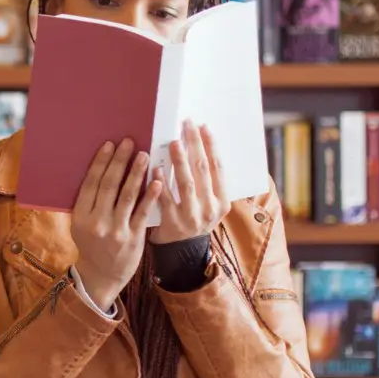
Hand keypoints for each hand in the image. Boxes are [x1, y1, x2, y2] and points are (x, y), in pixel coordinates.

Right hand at [70, 138, 162, 310]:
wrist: (101, 276)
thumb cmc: (92, 245)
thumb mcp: (81, 224)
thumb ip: (89, 202)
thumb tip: (102, 170)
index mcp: (80, 216)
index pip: (91, 183)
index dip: (101, 162)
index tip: (110, 145)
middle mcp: (96, 222)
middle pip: (108, 185)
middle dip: (119, 161)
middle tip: (128, 142)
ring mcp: (115, 230)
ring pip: (126, 196)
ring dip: (136, 173)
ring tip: (144, 155)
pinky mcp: (132, 238)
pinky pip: (142, 212)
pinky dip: (150, 195)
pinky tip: (157, 180)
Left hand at [151, 120, 229, 245]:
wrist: (183, 251)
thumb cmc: (194, 219)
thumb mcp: (209, 203)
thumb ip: (207, 182)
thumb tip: (199, 145)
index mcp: (222, 201)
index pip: (218, 168)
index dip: (211, 146)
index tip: (203, 127)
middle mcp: (210, 209)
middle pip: (203, 171)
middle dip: (195, 146)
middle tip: (186, 126)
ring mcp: (192, 217)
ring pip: (187, 184)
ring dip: (180, 161)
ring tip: (173, 143)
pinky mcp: (173, 224)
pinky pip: (166, 200)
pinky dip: (161, 183)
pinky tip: (155, 168)